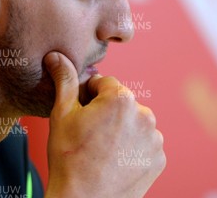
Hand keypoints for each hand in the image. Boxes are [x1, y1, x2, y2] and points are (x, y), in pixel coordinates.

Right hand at [43, 51, 165, 197]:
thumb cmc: (69, 159)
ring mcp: (154, 138)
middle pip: (122, 103)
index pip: (105, 84)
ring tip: (102, 149)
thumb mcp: (62, 115)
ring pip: (135, 123)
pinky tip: (115, 160)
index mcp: (121, 98)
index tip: (81, 114)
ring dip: (123, 130)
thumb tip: (57, 56)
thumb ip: (65, 81)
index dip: (90, 96)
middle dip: (108, 113)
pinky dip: (133, 149)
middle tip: (90, 134)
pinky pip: (145, 144)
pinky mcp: (159, 158)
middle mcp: (144, 114)